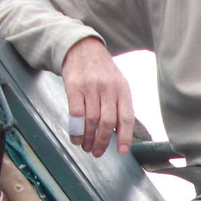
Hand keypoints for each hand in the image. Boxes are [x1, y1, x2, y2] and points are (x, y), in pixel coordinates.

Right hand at [62, 37, 134, 156]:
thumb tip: (120, 133)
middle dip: (103, 141)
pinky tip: (75, 137)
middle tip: (97, 152)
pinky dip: (76, 130)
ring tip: (86, 147)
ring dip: (88, 138)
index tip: (122, 152)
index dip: (125, 137)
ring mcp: (91, 87)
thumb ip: (119, 104)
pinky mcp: (74, 86)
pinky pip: (76, 114)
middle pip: (108, 122)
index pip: (127, 117)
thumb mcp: (117, 83)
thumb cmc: (101, 71)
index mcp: (123, 89)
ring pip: (92, 120)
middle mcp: (108, 88)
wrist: (82, 48)